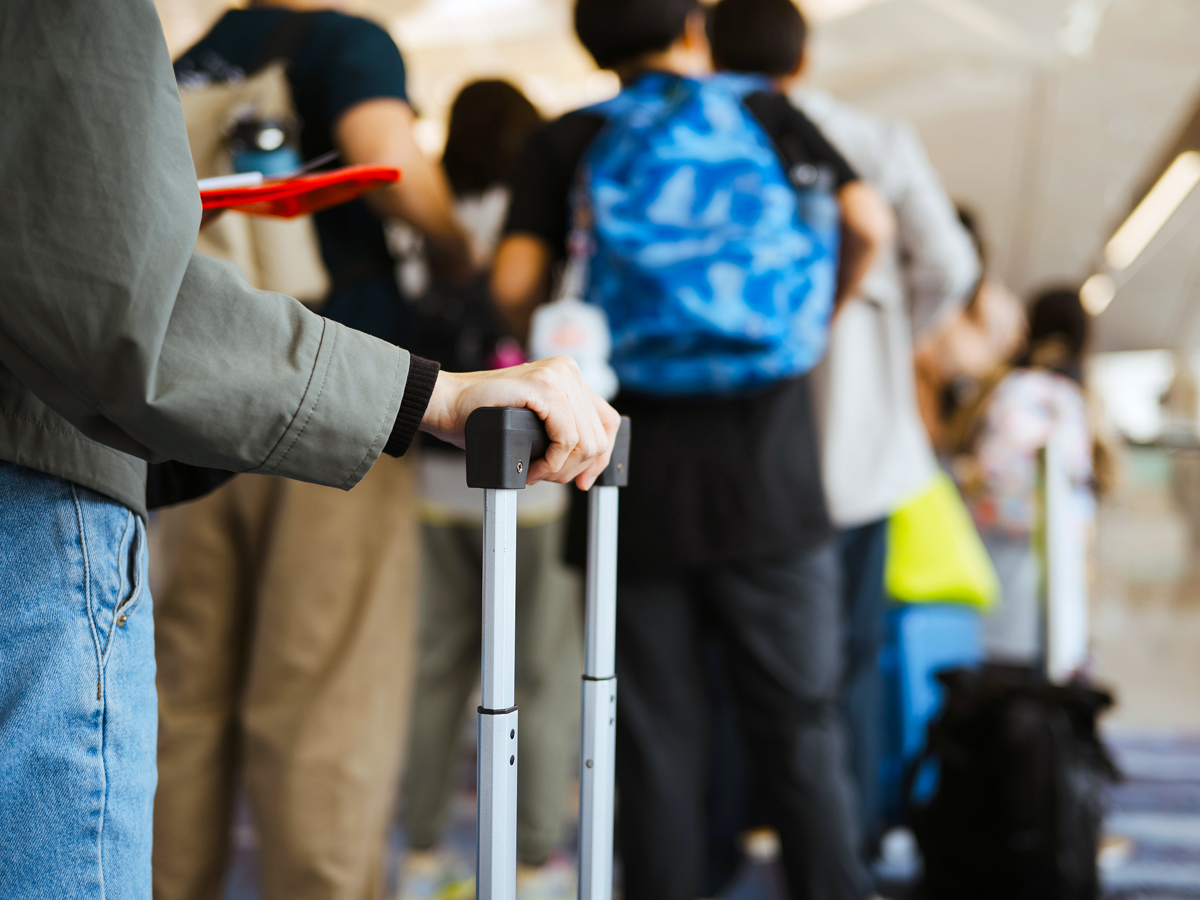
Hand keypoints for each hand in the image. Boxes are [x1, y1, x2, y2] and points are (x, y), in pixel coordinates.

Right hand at [420, 357, 620, 489]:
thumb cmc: (484, 417)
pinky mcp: (544, 387)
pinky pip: (567, 439)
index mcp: (569, 376)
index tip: (584, 481)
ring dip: (561, 469)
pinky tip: (534, 469)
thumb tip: (592, 462)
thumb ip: (561, 427)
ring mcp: (557, 376)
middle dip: (576, 468)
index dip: (602, 458)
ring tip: (536, 472)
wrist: (447, 403)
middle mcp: (568, 370)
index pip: (607, 421)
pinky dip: (552, 463)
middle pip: (599, 436)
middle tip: (546, 476)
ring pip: (586, 441)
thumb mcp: (536, 421)